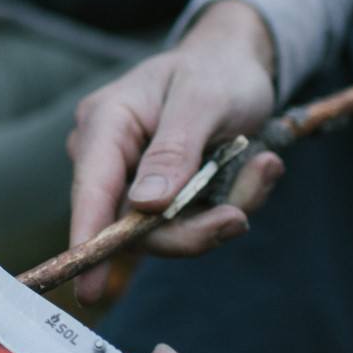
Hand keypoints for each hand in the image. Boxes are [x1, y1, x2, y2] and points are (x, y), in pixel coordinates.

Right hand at [68, 0, 282, 303]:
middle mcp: (107, 157)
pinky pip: (183, 224)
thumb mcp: (205, 99)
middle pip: (130, 224)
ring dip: (218, 213)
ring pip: (162, 231)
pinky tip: (256, 167)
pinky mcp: (155, 199)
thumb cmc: (217, 70)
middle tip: (241, 216)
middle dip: (191, 228)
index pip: (91, 191)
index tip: (89, 288)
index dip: (90, 240)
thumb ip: (175, 149)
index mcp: (106, 124)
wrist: (235, 64)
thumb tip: (145, 205)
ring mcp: (129, 181)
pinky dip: (224, 207)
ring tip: (263, 167)